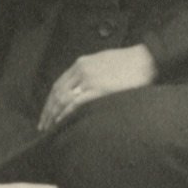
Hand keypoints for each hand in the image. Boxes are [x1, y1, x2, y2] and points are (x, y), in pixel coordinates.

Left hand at [42, 46, 158, 125]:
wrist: (145, 59)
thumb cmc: (128, 62)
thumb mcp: (102, 62)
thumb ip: (88, 73)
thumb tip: (80, 90)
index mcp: (81, 64)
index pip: (58, 84)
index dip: (50, 101)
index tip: (46, 113)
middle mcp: (81, 70)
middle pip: (57, 93)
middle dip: (48, 111)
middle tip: (43, 125)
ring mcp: (89, 79)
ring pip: (64, 99)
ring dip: (54, 115)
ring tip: (49, 128)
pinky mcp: (99, 89)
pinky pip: (76, 103)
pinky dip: (66, 114)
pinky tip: (62, 122)